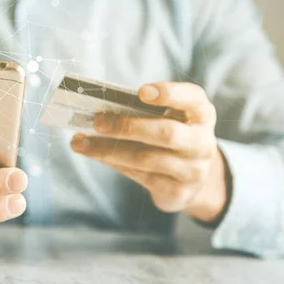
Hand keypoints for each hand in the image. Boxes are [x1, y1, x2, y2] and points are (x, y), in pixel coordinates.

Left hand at [70, 82, 228, 222]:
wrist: (192, 176)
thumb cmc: (172, 135)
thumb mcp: (168, 118)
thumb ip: (143, 112)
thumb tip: (100, 112)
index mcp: (201, 113)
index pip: (192, 98)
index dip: (169, 94)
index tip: (141, 91)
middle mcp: (202, 142)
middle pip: (166, 133)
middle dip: (126, 127)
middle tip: (96, 122)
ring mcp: (193, 170)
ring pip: (146, 158)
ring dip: (108, 150)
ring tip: (81, 143)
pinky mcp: (178, 192)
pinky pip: (140, 177)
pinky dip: (114, 163)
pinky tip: (96, 155)